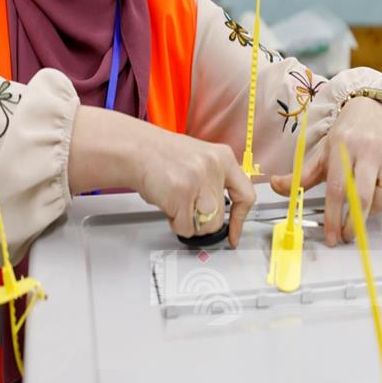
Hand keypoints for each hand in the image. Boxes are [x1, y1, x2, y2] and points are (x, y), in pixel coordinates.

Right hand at [68, 107, 256, 246]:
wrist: (136, 149)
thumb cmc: (161, 156)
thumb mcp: (198, 160)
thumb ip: (213, 181)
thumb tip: (219, 211)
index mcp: (223, 157)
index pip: (245, 194)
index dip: (240, 219)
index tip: (234, 233)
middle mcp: (213, 167)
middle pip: (220, 216)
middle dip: (201, 221)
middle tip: (187, 210)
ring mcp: (198, 180)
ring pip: (207, 225)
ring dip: (190, 224)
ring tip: (177, 207)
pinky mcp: (181, 193)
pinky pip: (185, 226)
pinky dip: (175, 222)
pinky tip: (167, 204)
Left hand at [270, 97, 381, 245]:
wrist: (370, 112)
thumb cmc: (344, 137)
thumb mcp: (321, 153)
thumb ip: (300, 175)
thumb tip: (275, 186)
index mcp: (343, 146)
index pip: (337, 188)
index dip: (333, 216)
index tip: (331, 236)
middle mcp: (368, 150)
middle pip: (362, 197)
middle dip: (353, 223)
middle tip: (346, 237)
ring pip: (380, 198)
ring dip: (368, 213)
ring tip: (358, 211)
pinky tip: (373, 197)